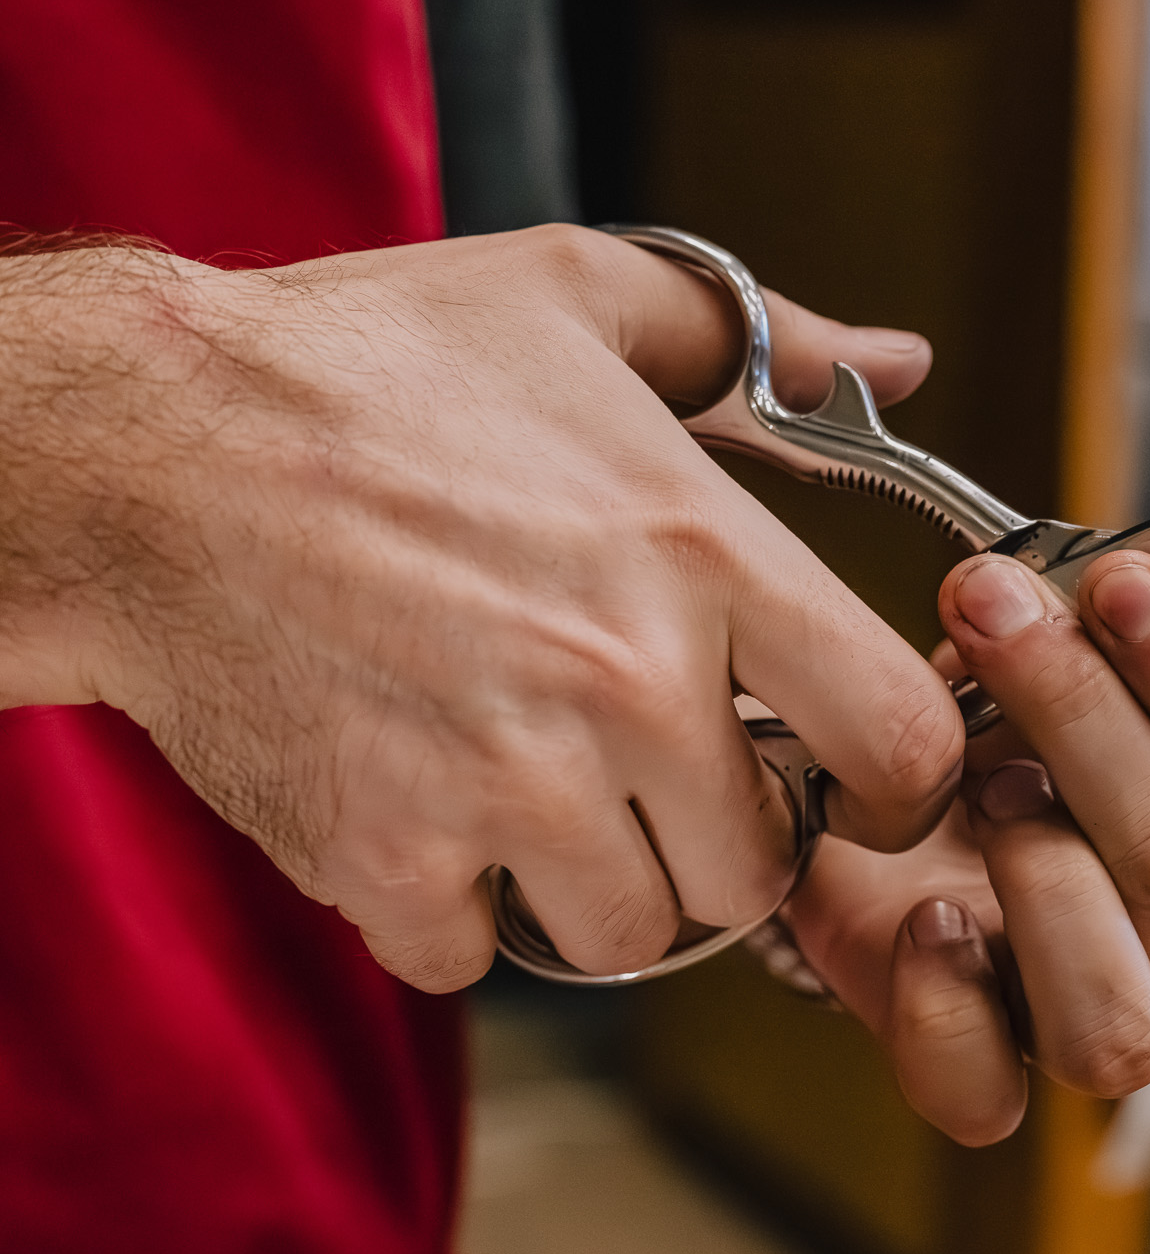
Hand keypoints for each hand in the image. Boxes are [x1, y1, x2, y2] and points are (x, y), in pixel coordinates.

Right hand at [0, 225, 964, 989]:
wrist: (142, 446)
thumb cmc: (371, 363)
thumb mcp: (582, 296)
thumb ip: (764, 344)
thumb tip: (903, 362)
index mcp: (705, 556)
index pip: (902, 746)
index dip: (900, 783)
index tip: (849, 775)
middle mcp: (629, 685)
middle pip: (760, 870)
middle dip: (721, 837)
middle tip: (656, 776)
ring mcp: (509, 784)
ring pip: (633, 934)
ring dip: (598, 884)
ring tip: (538, 791)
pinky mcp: (387, 855)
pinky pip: (475, 957)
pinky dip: (455, 912)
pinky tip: (426, 812)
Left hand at [781, 550, 1149, 1143]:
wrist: (875, 842)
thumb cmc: (984, 760)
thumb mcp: (1040, 677)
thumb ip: (1084, 639)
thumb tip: (1078, 581)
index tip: (1119, 579)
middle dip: (1084, 714)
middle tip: (998, 612)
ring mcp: (1106, 1030)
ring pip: (1118, 1005)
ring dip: (1042, 871)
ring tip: (978, 784)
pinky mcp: (990, 1086)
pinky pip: (988, 1091)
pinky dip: (947, 1001)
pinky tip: (924, 916)